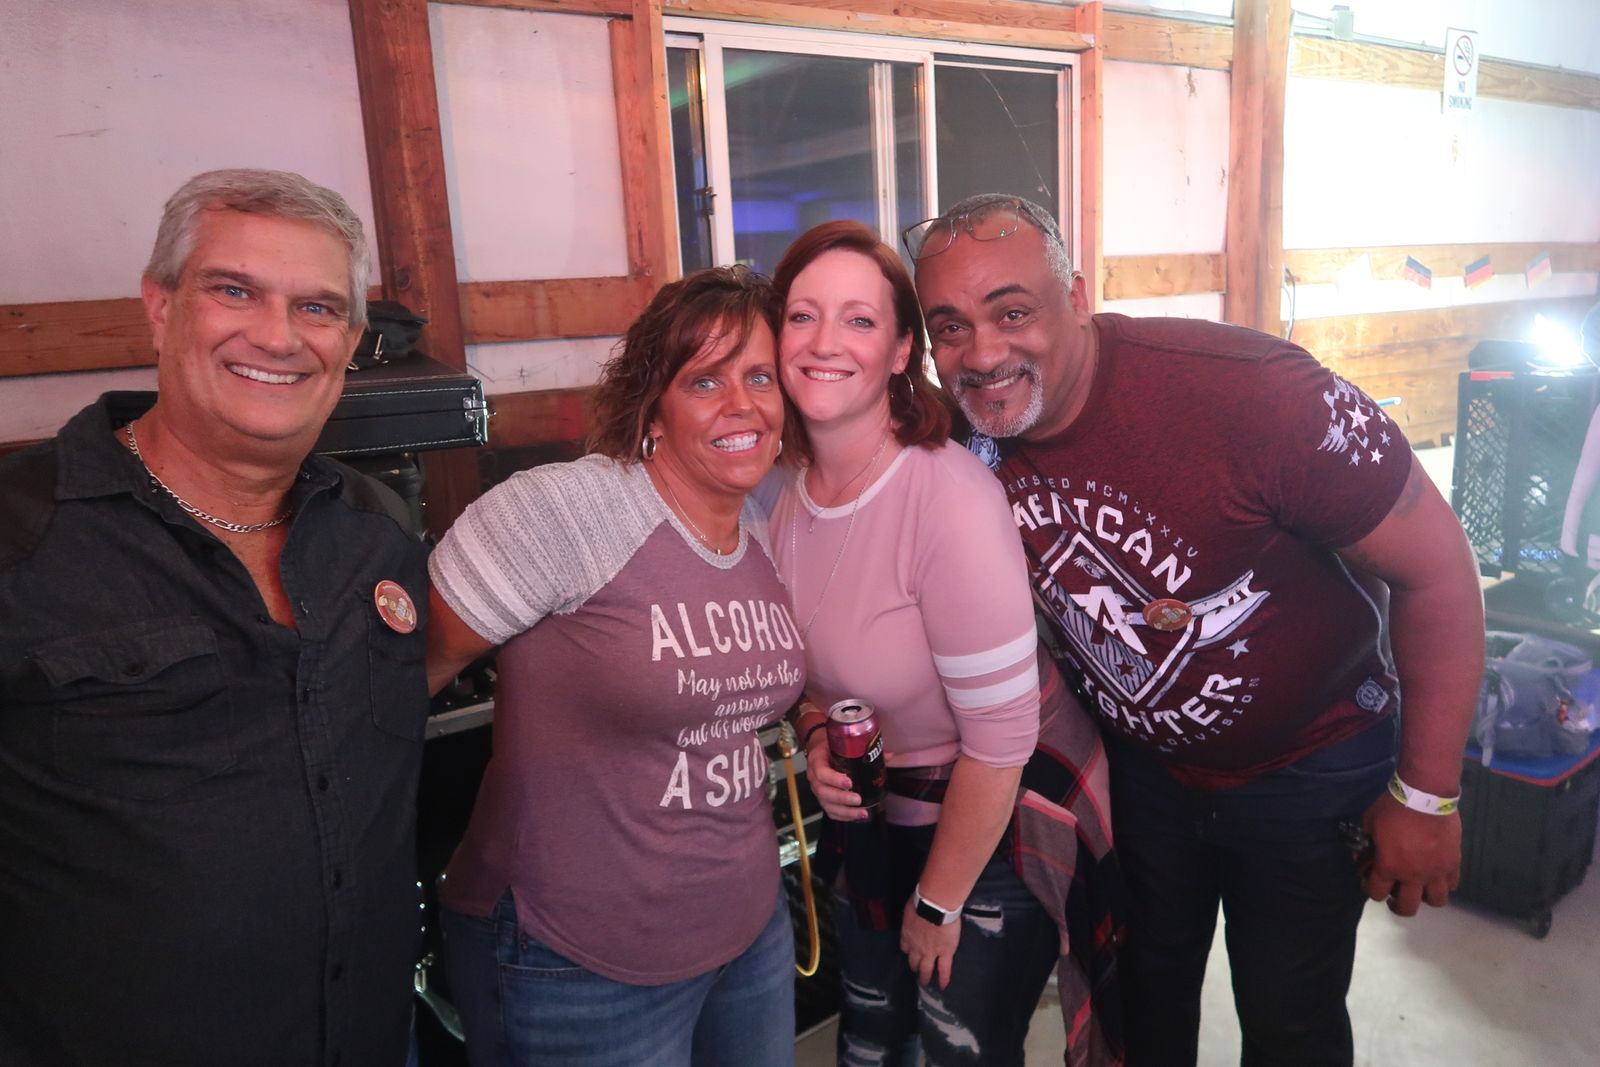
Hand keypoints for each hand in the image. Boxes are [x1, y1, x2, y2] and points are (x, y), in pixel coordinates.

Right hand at [804, 729, 867, 821]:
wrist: (820, 750)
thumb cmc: (831, 747)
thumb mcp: (842, 743)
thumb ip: (864, 749)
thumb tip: (889, 755)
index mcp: (817, 760)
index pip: (822, 772)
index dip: (834, 779)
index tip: (849, 782)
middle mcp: (814, 777)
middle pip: (823, 792)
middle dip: (842, 798)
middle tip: (858, 799)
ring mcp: (817, 790)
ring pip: (827, 805)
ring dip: (845, 811)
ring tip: (862, 813)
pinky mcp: (823, 799)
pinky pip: (830, 811)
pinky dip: (843, 816)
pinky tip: (856, 817)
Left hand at [900, 896, 960, 988]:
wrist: (935, 906)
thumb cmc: (922, 901)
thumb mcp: (911, 908)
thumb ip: (912, 914)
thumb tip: (914, 910)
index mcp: (907, 934)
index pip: (905, 947)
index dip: (908, 950)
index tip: (910, 951)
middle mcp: (916, 947)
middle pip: (913, 960)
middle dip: (914, 966)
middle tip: (915, 971)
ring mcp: (930, 952)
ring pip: (926, 969)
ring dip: (925, 976)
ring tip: (925, 982)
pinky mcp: (945, 953)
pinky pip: (944, 969)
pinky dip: (943, 979)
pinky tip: (943, 986)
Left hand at [1361, 792, 1460, 915]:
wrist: (1426, 794)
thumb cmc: (1393, 807)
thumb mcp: (1369, 822)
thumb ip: (1364, 842)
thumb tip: (1360, 855)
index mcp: (1389, 867)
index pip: (1376, 893)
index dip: (1369, 888)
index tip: (1369, 881)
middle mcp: (1414, 876)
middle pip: (1408, 908)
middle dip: (1398, 905)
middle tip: (1395, 895)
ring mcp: (1437, 872)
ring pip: (1437, 901)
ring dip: (1426, 897)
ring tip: (1420, 887)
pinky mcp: (1454, 863)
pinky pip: (1452, 884)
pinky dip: (1444, 883)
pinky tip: (1436, 874)